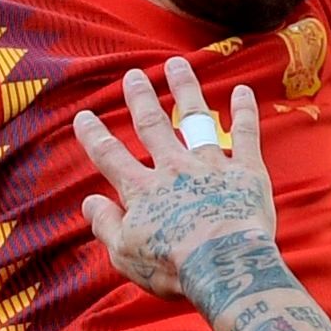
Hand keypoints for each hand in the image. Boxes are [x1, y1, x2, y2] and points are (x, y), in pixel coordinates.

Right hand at [77, 58, 278, 299]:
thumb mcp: (124, 254)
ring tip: (177, 64)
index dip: (94, 135)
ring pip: (195, 118)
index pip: (110, 156)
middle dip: (140, 98)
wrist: (223, 264)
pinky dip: (245, 111)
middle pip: (152, 125)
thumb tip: (88, 201)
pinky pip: (246, 134)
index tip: (83, 116)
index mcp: (142, 191)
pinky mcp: (246, 171)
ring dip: (185, 89)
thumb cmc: (171, 267)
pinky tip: (244, 89)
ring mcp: (211, 165)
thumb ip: (106, 225)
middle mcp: (174, 169)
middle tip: (133, 75)